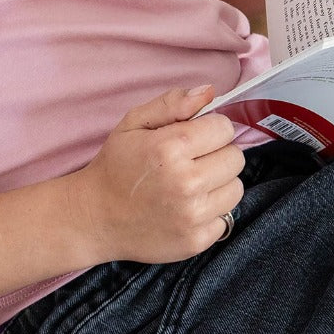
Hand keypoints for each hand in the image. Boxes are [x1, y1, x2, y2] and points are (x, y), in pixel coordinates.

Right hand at [66, 86, 243, 264]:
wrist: (96, 217)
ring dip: (218, 183)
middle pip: (235, 158)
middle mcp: (186, 182)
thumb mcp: (133, 123)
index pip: (224, 128)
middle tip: (192, 161)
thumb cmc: (116, 165)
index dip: (210, 129)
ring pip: (236, 188)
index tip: (195, 137)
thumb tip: (209, 92)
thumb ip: (172, 103)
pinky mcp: (197, 240)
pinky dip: (211, 211)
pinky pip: (226, 218)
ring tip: (191, 184)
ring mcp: (193, 215)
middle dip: (217, 154)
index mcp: (170, 147)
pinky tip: (186, 208)